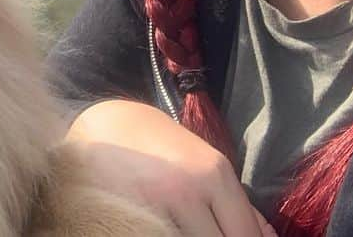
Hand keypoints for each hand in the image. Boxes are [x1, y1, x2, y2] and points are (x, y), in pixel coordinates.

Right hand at [67, 99, 274, 236]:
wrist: (105, 126)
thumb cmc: (160, 144)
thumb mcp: (205, 162)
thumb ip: (239, 203)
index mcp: (215, 174)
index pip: (247, 235)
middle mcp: (190, 191)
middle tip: (211, 232)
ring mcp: (158, 208)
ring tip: (192, 227)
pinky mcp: (132, 219)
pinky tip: (171, 229)